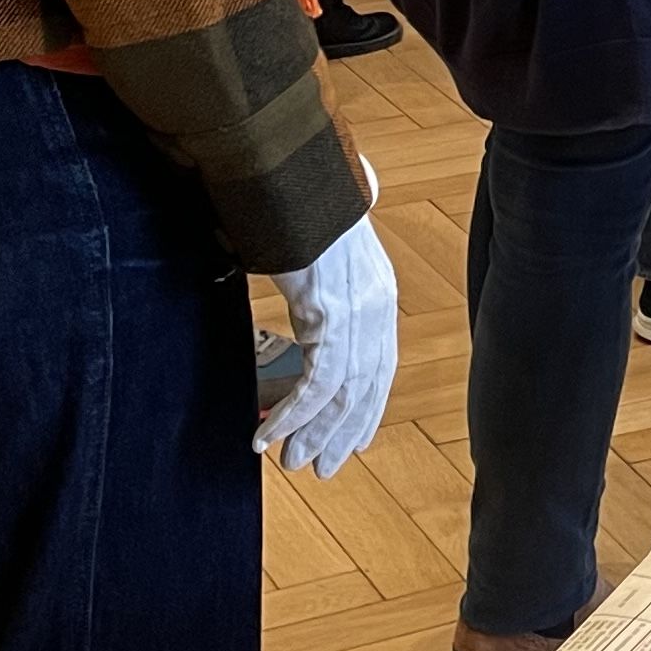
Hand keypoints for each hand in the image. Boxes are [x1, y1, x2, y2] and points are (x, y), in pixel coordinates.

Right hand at [260, 208, 399, 476]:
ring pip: (342, 393)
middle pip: (366, 388)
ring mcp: (356, 311)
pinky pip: (317, 381)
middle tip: (319, 467)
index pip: (382, 367)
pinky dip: (293, 414)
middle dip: (341, 433)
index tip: (354, 441)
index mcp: (378, 294)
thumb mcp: (323, 267)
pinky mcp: (329, 314)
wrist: (293, 183)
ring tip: (291, 461)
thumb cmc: (299, 220)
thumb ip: (324, 301)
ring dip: (312, 433)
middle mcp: (376, 306)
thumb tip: (308, 328)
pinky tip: (268, 434)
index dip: (368, 408)